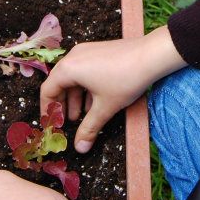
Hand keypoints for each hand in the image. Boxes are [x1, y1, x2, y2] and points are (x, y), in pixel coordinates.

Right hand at [40, 25, 184, 152]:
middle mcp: (74, 57)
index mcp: (68, 68)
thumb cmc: (125, 79)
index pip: (48, 90)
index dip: (48, 110)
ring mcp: (87, 51)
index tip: (52, 124)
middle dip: (63, 105)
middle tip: (67, 123)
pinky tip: (96, 102)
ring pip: (74, 77)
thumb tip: (80, 148)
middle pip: (59, 83)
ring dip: (76, 98)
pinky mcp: (99, 51)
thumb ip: (89, 128)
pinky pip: (85, 70)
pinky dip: (86, 87)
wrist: (151, 55)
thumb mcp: (105, 108)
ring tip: (83, 116)